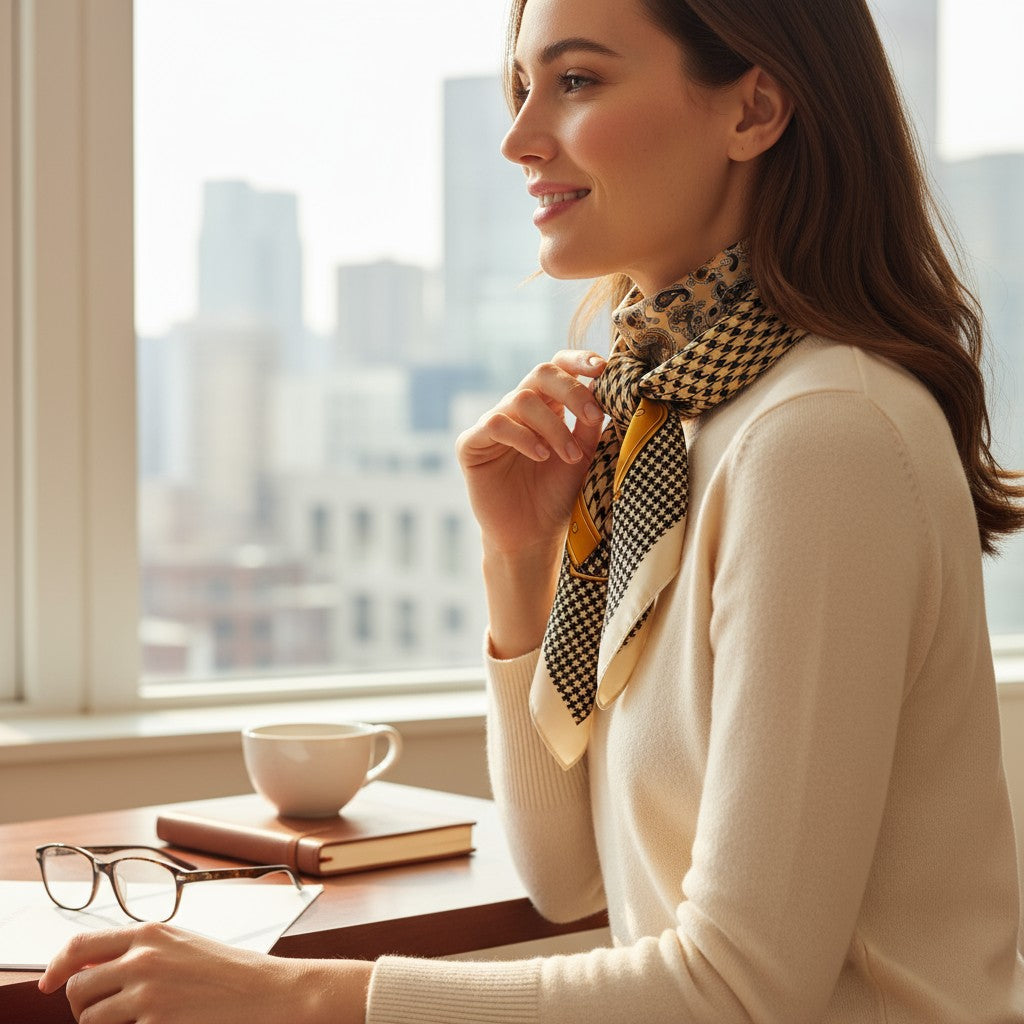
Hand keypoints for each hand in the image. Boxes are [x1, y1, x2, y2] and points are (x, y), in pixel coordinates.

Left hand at [39, 923, 372, 1023]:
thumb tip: (96, 966)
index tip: (46, 983)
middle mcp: (143, 958)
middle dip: (82, 1005)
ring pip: (91, 1019)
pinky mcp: (156, 1023)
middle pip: (78, 988)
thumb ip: (142, 949)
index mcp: (150, 932)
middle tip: (104, 1012)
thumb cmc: (229, 971)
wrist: (268, 992)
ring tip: (133, 1021)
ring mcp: (148, 993)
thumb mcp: (183, 944)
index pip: (80, 945)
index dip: (54, 967)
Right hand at [456, 349, 605, 558]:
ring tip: (569, 457)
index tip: (603, 368)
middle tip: (593, 415)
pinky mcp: (471, 444)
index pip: (559, 367)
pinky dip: (523, 437)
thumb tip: (608, 386)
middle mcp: (518, 409)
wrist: (532, 536)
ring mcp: (493, 423)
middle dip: (571, 389)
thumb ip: (589, 422)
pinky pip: (495, 423)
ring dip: (553, 426)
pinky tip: (542, 456)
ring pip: (521, 399)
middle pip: (541, 373)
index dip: (579, 360)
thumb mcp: (582, 455)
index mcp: (546, 406)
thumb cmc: (557, 496)